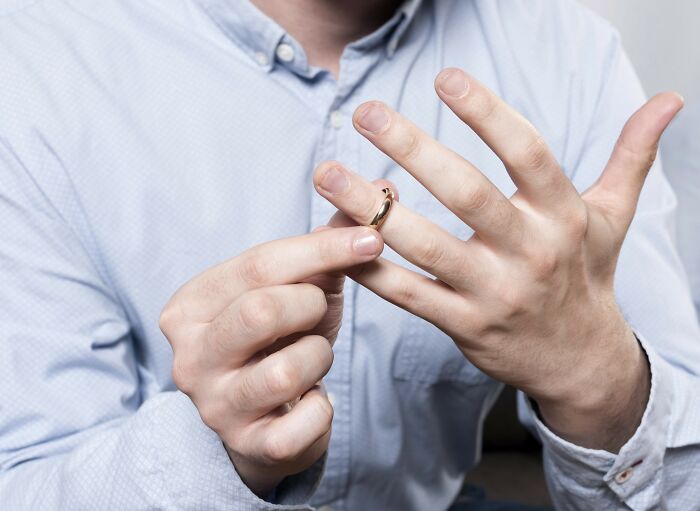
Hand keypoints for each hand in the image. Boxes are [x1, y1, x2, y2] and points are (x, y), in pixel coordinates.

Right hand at [159, 227, 382, 495]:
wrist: (262, 417)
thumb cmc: (279, 340)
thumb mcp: (296, 287)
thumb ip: (328, 243)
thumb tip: (383, 190)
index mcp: (191, 305)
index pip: (257, 265)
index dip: (321, 249)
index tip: (372, 240)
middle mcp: (189, 356)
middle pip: (262, 311)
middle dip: (310, 305)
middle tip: (319, 309)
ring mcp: (214, 406)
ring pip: (286, 369)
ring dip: (318, 356)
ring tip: (311, 356)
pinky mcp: (247, 447)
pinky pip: (305, 423)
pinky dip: (323, 407)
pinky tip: (311, 400)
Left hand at [313, 68, 682, 451]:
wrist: (581, 360)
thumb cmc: (587, 279)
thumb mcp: (613, 217)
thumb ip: (632, 156)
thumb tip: (669, 100)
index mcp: (562, 216)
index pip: (528, 154)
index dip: (488, 114)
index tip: (446, 78)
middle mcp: (529, 253)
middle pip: (466, 194)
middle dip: (413, 150)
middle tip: (368, 113)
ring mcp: (493, 293)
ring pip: (425, 246)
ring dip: (372, 210)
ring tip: (328, 173)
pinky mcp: (464, 326)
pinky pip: (408, 295)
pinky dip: (371, 268)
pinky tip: (336, 238)